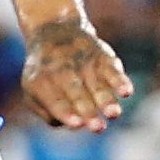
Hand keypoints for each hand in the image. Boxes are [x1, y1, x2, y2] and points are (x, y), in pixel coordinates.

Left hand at [20, 14, 129, 133]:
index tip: (77, 124)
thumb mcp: (32, 90)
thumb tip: (70, 124)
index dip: (66, 112)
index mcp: (42, 81)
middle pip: (77, 94)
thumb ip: (47, 112)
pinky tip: (126, 92)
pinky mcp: (103, 57)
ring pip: (97, 84)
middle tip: (97, 128)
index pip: (55, 100)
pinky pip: (112, 69)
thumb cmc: (45, 74)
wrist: (55, 31)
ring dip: (106, 100)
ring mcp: (84, 63)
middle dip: (88, 111)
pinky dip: (120, 80)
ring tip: (114, 114)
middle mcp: (63, 71)